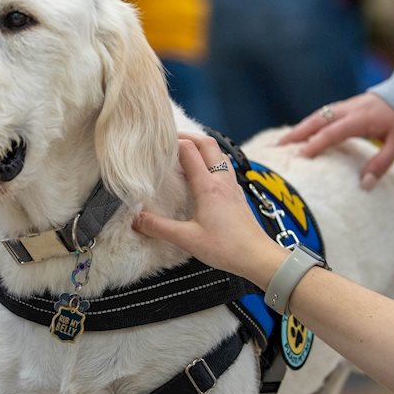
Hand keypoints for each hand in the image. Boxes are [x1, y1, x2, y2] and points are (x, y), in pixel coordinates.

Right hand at [133, 133, 286, 287]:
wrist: (258, 257)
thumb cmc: (226, 248)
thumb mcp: (187, 239)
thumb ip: (159, 227)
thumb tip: (135, 219)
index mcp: (208, 186)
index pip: (189, 150)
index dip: (172, 141)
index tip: (157, 143)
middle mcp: (221, 180)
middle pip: (207, 143)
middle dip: (188, 136)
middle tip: (170, 139)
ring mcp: (232, 186)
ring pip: (219, 154)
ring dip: (203, 147)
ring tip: (186, 153)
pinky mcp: (238, 195)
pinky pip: (226, 169)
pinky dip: (213, 162)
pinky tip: (206, 175)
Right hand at [278, 93, 393, 190]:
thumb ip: (381, 164)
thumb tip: (364, 185)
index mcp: (362, 118)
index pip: (333, 132)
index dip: (316, 144)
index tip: (300, 156)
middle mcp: (350, 109)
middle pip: (317, 120)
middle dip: (296, 133)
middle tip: (277, 146)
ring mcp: (348, 106)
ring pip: (318, 115)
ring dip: (300, 128)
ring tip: (283, 141)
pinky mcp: (349, 106)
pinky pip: (324, 114)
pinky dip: (310, 123)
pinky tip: (303, 132)